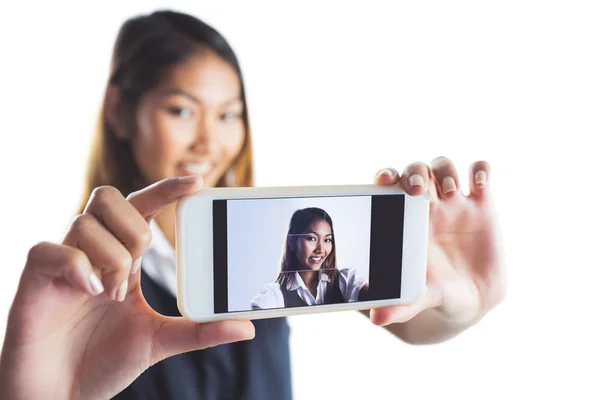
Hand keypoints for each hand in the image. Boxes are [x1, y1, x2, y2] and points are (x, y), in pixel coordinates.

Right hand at [0, 177, 254, 399]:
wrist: (60, 397)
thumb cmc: (103, 363)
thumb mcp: (159, 342)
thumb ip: (199, 331)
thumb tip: (247, 329)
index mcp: (122, 258)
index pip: (143, 207)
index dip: (166, 189)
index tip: (197, 181)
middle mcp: (91, 251)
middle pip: (109, 197)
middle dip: (133, 229)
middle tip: (135, 271)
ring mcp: (62, 263)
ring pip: (83, 221)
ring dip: (109, 259)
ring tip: (109, 296)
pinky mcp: (33, 279)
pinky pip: (49, 249)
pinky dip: (76, 268)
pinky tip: (89, 294)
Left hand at [369, 157, 506, 337]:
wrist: (474, 300)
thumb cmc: (439, 294)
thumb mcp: (421, 299)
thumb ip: (400, 305)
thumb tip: (376, 319)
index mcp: (405, 221)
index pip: (391, 186)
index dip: (387, 176)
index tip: (385, 181)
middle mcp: (428, 207)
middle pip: (417, 170)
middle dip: (416, 171)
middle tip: (418, 189)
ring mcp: (456, 204)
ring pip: (444, 166)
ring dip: (445, 170)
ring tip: (451, 192)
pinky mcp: (483, 205)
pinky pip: (480, 173)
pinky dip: (480, 169)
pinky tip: (479, 183)